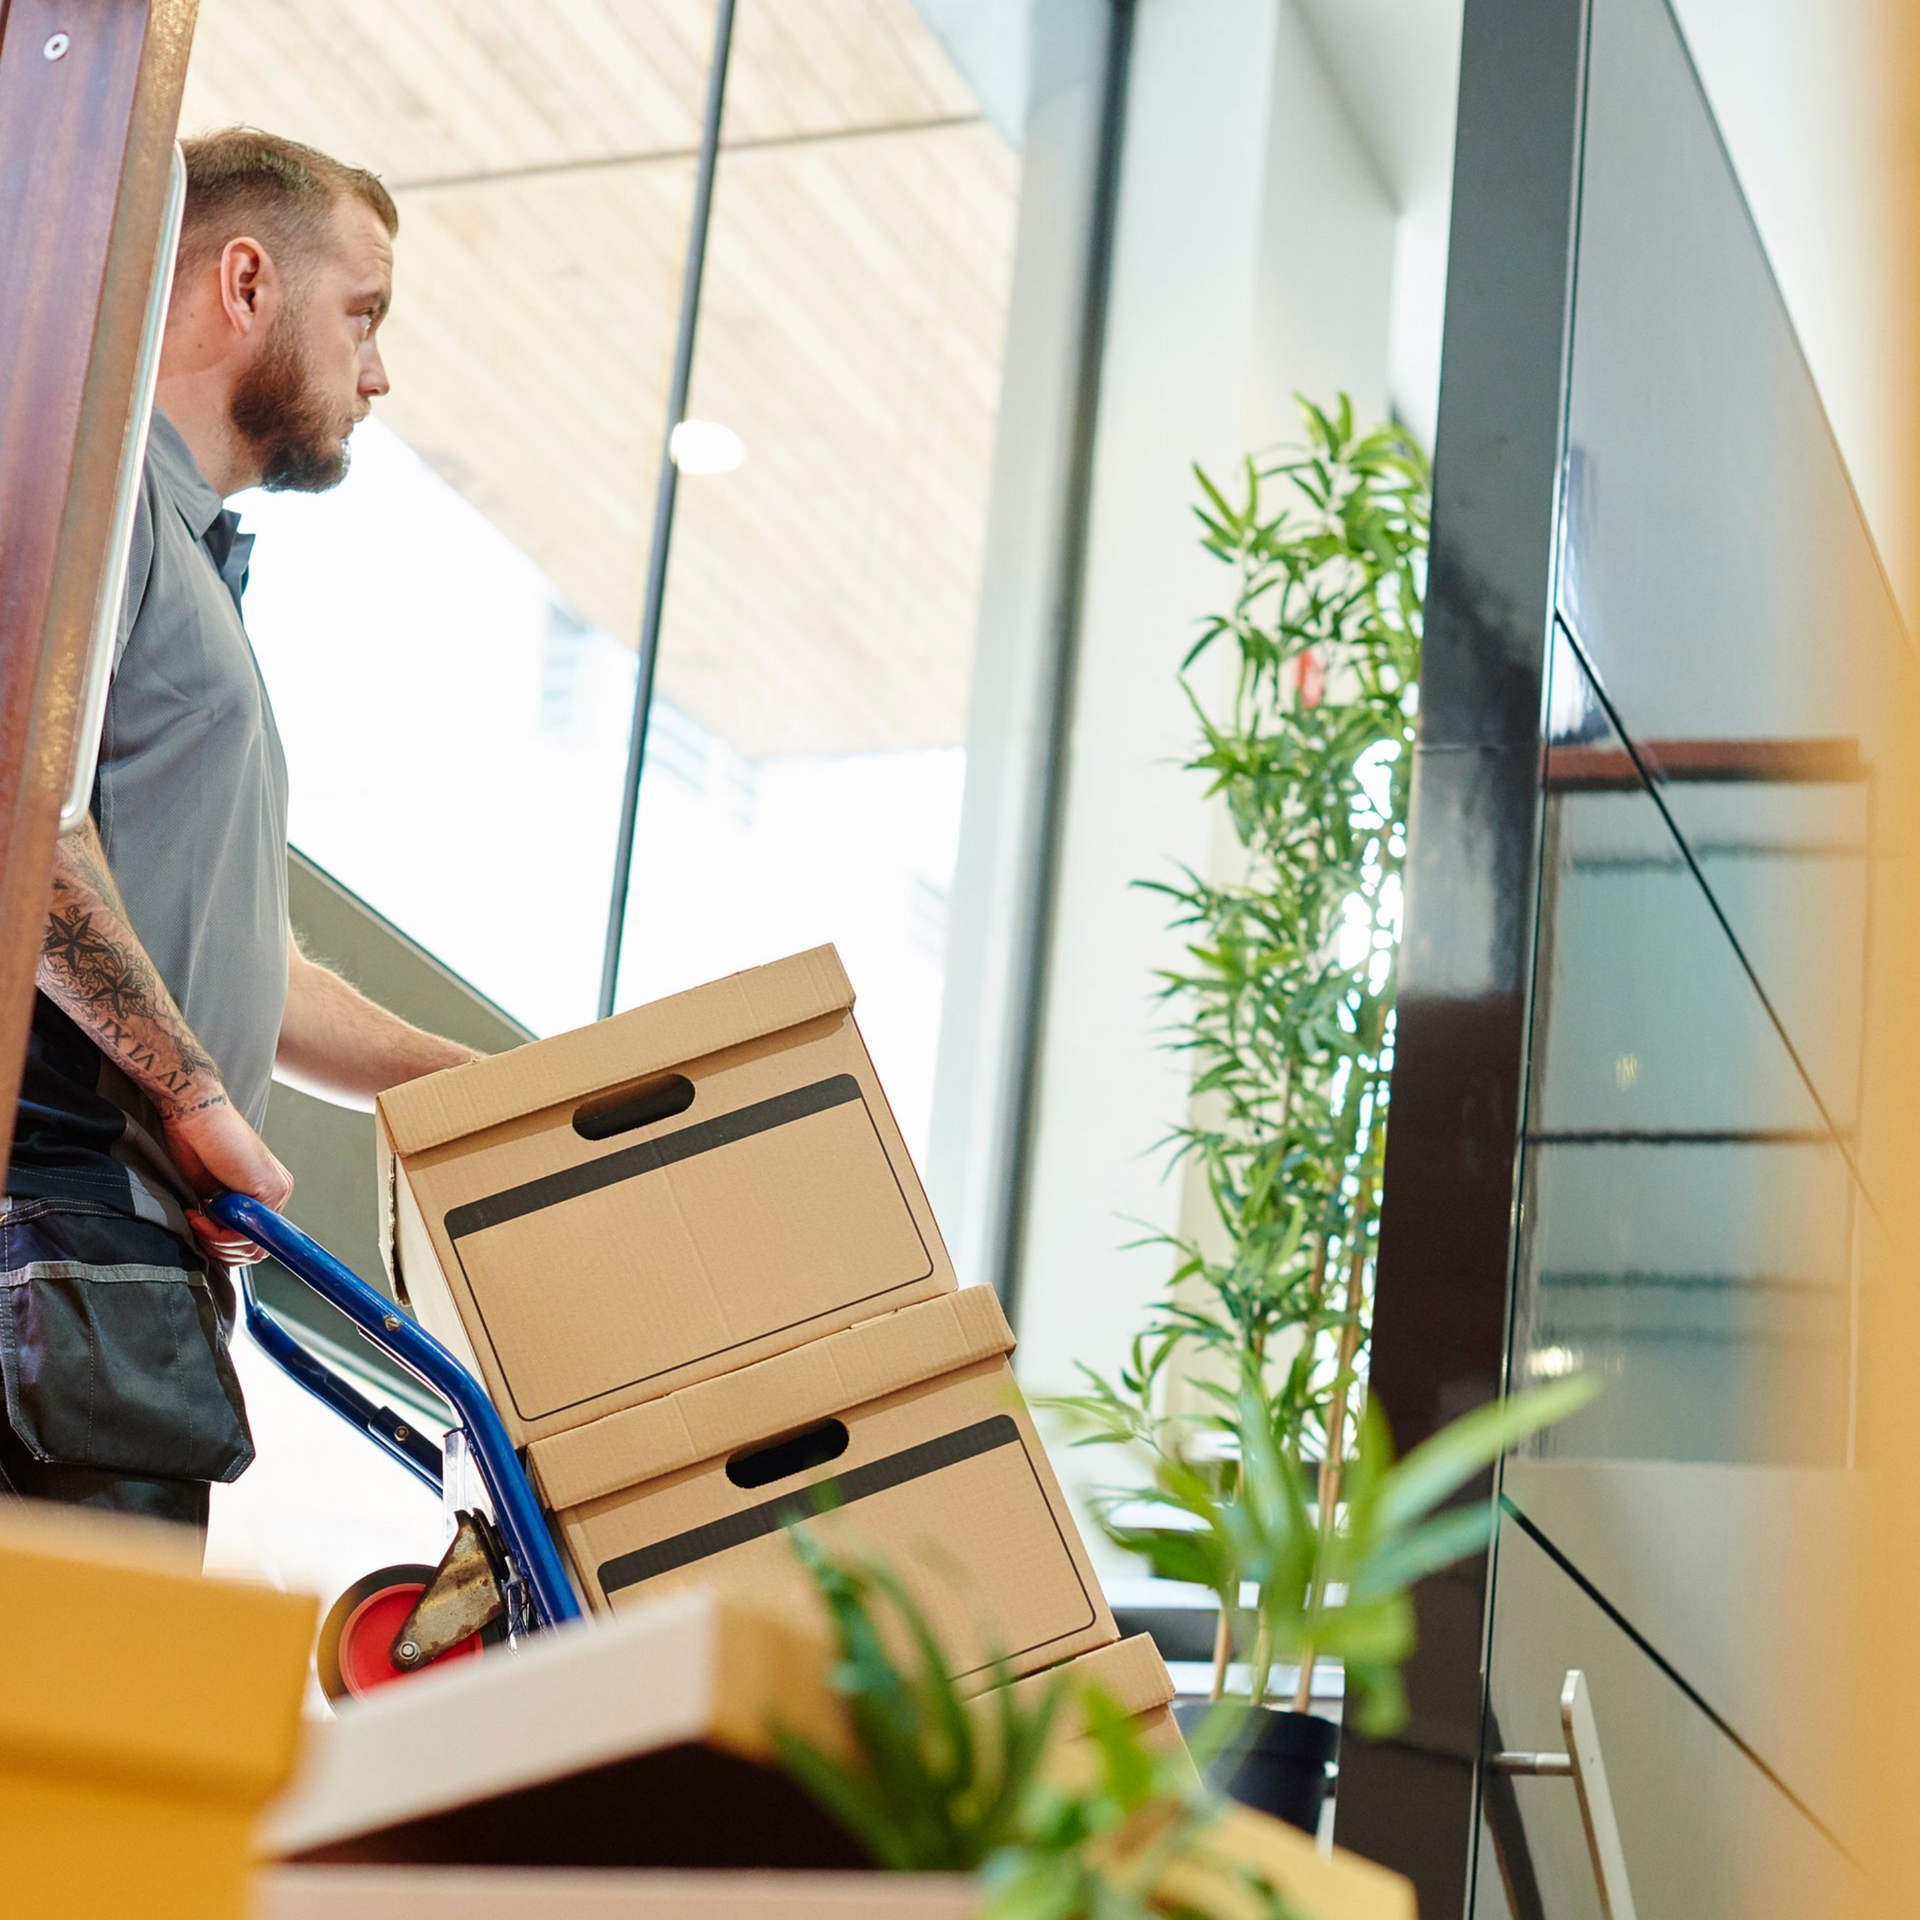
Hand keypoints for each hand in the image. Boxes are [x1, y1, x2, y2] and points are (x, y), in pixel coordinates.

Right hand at [160, 1092, 294, 1267]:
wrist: (196, 1116)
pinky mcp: (271, 1189)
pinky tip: (204, 1212)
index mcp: (265, 1195)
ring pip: (251, 1246)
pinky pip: (247, 1233)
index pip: (254, 1243)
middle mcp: (277, 1194)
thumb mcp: (209, 1196)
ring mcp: (278, 1191)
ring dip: (216, 1240)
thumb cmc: (196, 1147)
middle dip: (218, 1248)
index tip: (200, 1235)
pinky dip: (220, 1232)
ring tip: (197, 1218)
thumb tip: (219, 1249)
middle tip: (196, 1227)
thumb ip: (220, 1220)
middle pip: (255, 1250)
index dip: (224, 1249)